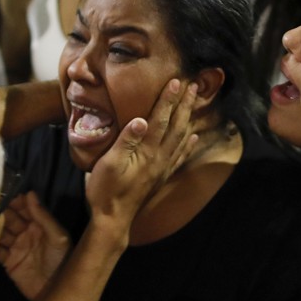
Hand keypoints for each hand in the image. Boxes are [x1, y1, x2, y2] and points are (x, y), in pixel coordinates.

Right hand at [0, 192, 71, 300]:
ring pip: (1, 233)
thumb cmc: (63, 262)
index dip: (15, 201)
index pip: (25, 208)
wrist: (57, 292)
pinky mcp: (8, 262)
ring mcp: (16, 247)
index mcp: (40, 225)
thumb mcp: (58, 237)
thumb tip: (30, 194)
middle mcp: (26, 233)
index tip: (4, 194)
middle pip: (10, 219)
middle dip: (1, 212)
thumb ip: (44, 217)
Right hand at [86, 79, 197, 229]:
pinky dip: (188, 145)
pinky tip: (194, 137)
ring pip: (180, 139)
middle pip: (175, 126)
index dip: (168, 100)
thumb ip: (126, 141)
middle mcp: (159, 158)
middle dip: (184, 104)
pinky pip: (179, 157)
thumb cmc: (106, 190)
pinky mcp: (160, 177)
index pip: (160, 120)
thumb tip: (141, 120)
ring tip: (195, 104)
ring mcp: (162, 168)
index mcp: (147, 152)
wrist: (113, 219)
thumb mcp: (109, 163)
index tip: (176, 81)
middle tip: (194, 86)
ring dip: (188, 119)